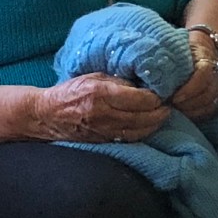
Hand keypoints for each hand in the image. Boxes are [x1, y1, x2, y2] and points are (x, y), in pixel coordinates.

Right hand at [34, 72, 169, 142]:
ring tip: (163, 116)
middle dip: (161, 112)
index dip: (156, 96)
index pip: (140, 99)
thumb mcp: (94, 76)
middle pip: (143, 117)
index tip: (164, 91)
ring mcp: (103, 131)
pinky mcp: (103, 141)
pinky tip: (149, 126)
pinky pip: (129, 139)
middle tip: (170, 105)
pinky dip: (142, 133)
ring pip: (139, 131)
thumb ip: (117, 80)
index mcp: (101, 94)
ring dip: (155, 124)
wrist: (47, 115)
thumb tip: (142, 83)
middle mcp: (104, 114)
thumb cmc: (70, 91)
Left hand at [170, 35, 217, 121]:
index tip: (173, 97)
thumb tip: (150, 71)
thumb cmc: (187, 48)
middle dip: (187, 104)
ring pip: (209, 105)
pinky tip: (184, 114)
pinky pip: (210, 111)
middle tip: (171, 106)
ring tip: (175, 110)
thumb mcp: (178, 48)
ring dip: (191, 111)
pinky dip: (197, 115)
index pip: (203, 75)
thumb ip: (170, 59)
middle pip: (207, 95)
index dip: (189, 89)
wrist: (205, 46)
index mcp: (207, 59)